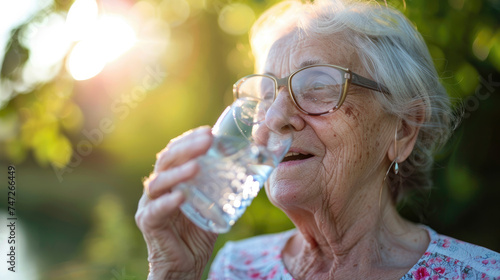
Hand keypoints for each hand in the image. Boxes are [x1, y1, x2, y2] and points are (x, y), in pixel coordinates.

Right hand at [135, 126, 217, 279]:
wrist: (186, 263)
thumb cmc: (198, 231)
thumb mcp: (212, 203)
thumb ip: (221, 185)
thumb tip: (250, 165)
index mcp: (170, 178)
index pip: (176, 151)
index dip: (190, 139)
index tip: (209, 130)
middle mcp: (157, 187)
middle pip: (166, 161)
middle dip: (187, 148)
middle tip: (207, 140)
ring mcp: (149, 204)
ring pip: (158, 183)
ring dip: (177, 173)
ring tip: (196, 166)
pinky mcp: (148, 223)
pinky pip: (155, 210)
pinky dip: (167, 203)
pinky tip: (180, 197)